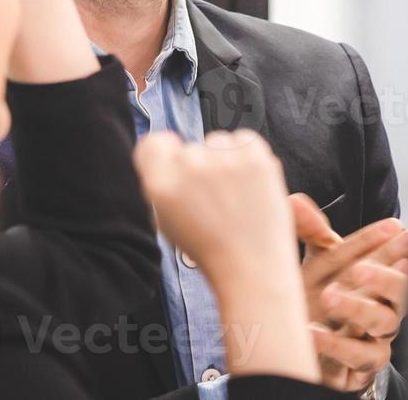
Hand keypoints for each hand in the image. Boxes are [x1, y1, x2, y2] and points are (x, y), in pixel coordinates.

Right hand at [136, 130, 298, 286]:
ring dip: (225, 158)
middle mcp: (190, 168)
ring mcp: (223, 161)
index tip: (176, 161)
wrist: (251, 268)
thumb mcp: (167, 221)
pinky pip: (244, 138)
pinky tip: (250, 184)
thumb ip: (163, 184)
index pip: (153, 144)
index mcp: (161, 185)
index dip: (165, 152)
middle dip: (200, 165)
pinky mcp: (254, 158)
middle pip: (190, 147)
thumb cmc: (210, 249)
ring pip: (218, 141)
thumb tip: (168, 153)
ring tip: (235, 194)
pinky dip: (248, 155)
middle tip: (214, 197)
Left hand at [291, 194, 407, 391]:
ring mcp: (375, 336)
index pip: (392, 256)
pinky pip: (361, 356)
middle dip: (387, 276)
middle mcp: (383, 305)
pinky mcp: (362, 365)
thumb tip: (295, 201)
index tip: (396, 228)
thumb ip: (310, 232)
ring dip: (358, 308)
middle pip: (402, 290)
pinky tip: (314, 334)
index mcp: (376, 276)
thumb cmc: (319, 300)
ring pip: (383, 322)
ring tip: (329, 297)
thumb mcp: (316, 263)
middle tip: (361, 268)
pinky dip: (338, 346)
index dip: (393, 244)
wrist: (307, 350)